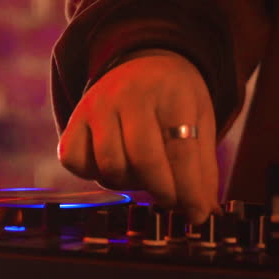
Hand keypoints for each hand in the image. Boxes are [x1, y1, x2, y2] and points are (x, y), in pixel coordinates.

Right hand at [57, 49, 219, 223]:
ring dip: (129, 183)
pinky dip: (93, 173)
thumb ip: (203, 167)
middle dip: (161, 191)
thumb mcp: (200, 120)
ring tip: (144, 173)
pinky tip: (114, 162)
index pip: (181, 151)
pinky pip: (76, 162)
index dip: (189, 190)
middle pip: (143, 160)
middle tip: (171, 201)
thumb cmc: (174, 99)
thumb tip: (204, 212)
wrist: (142, 64)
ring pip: (109, 166)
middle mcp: (129, 94)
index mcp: (170, 92)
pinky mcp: (74, 118)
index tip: (196, 215)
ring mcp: (97, 105)